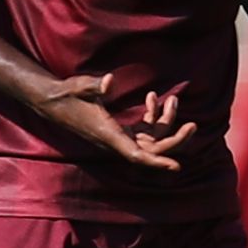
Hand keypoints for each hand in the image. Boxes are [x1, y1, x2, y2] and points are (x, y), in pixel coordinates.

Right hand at [23, 71, 194, 171]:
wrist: (54, 102)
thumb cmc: (67, 95)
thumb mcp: (79, 87)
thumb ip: (94, 86)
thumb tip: (108, 81)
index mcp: (109, 135)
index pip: (136, 155)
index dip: (157, 162)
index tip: (176, 166)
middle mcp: (116, 141)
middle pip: (151, 150)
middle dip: (174, 140)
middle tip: (193, 125)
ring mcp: (118, 137)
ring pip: (150, 139)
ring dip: (165, 123)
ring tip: (173, 99)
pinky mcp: (118, 130)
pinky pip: (142, 131)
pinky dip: (152, 118)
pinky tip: (152, 98)